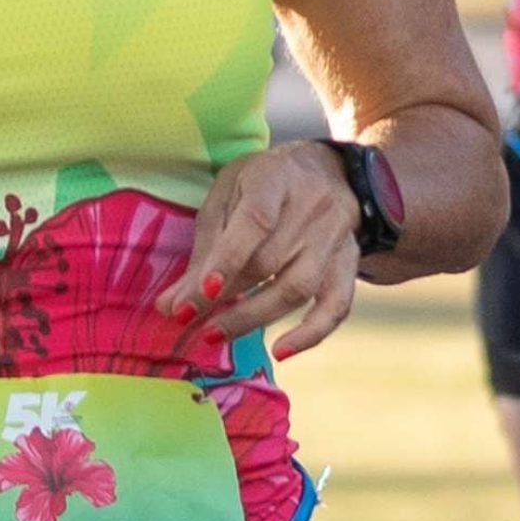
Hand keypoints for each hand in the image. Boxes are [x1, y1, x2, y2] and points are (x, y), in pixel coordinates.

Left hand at [157, 142, 361, 360]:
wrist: (327, 169)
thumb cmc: (264, 182)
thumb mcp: (227, 194)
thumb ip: (204, 249)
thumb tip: (170, 306)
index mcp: (276, 176)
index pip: (255, 221)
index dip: (227, 260)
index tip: (200, 296)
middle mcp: (313, 204)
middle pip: (270, 261)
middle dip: (226, 296)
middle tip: (188, 320)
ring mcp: (336, 235)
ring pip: (298, 287)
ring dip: (253, 318)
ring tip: (215, 334)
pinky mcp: (349, 260)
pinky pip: (337, 304)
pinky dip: (311, 333)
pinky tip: (282, 351)